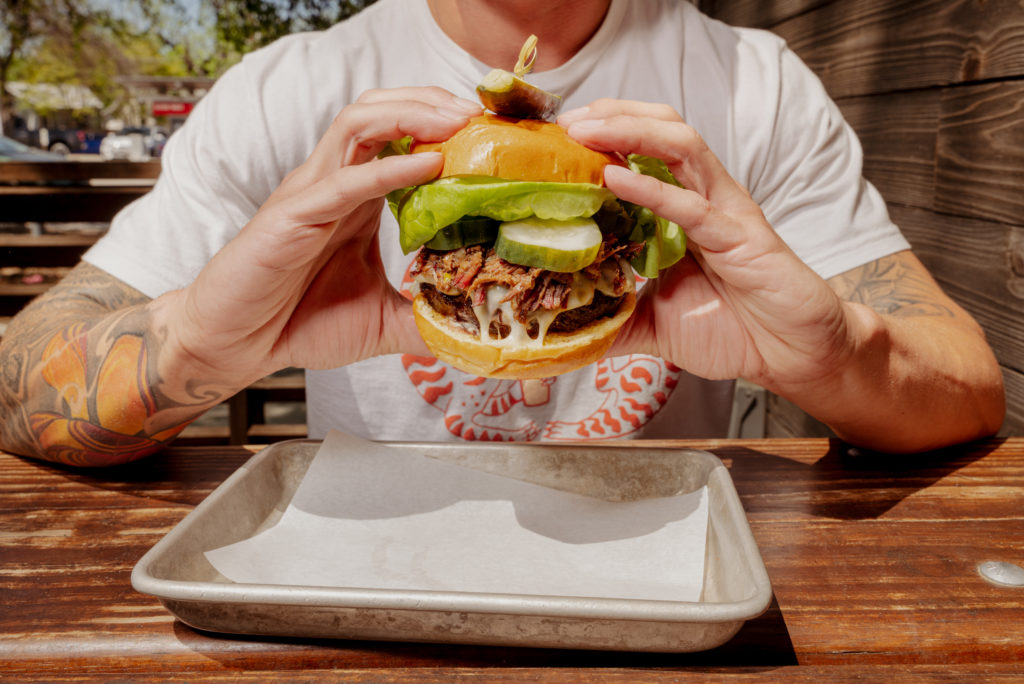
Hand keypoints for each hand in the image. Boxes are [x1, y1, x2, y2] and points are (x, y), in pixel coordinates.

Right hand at [159, 87, 481, 388]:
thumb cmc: (298, 323)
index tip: (493, 134)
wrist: (235, 345)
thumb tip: (474, 332)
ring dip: (412, 115)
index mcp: (357, 197)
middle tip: (482, 114)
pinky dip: (388, 169)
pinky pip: (343, 181)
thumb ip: (424, 319)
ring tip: (459, 122)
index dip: (445, 125)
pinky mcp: (292, 217)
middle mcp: (335, 183)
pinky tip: (427, 165)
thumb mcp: (380, 322)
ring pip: (359, 124)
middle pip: (383, 112)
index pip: (401, 135)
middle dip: (433, 102)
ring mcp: (311, 194)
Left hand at [560, 100, 854, 392]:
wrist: (791, 356)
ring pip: (679, 146)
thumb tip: (568, 330)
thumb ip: (614, 320)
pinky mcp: (741, 235)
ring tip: (585, 130)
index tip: (556, 139)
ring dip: (628, 130)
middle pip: (659, 130)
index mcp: (682, 211)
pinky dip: (651, 188)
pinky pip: (691, 204)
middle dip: (611, 116)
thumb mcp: (655, 326)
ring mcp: (724, 211)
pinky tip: (615, 178)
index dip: (602, 136)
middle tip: (565, 122)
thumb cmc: (733, 331)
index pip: (642, 152)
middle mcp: (703, 199)